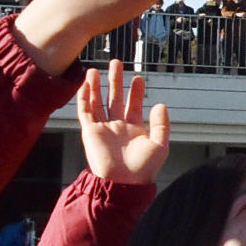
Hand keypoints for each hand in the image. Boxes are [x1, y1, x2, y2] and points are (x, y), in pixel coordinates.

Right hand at [75, 62, 169, 185]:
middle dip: (116, 81)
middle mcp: (117, 127)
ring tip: (96, 69)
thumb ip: (161, 125)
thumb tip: (161, 105)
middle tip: (117, 63)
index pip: (134, 105)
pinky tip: (85, 84)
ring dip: (96, 86)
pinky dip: (84, 98)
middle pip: (115, 98)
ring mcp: (103, 128)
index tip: (138, 78)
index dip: (136, 91)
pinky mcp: (90, 132)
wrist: (123, 183)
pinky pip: (85, 112)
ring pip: (97, 102)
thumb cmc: (143, 169)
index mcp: (134, 129)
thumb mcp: (160, 145)